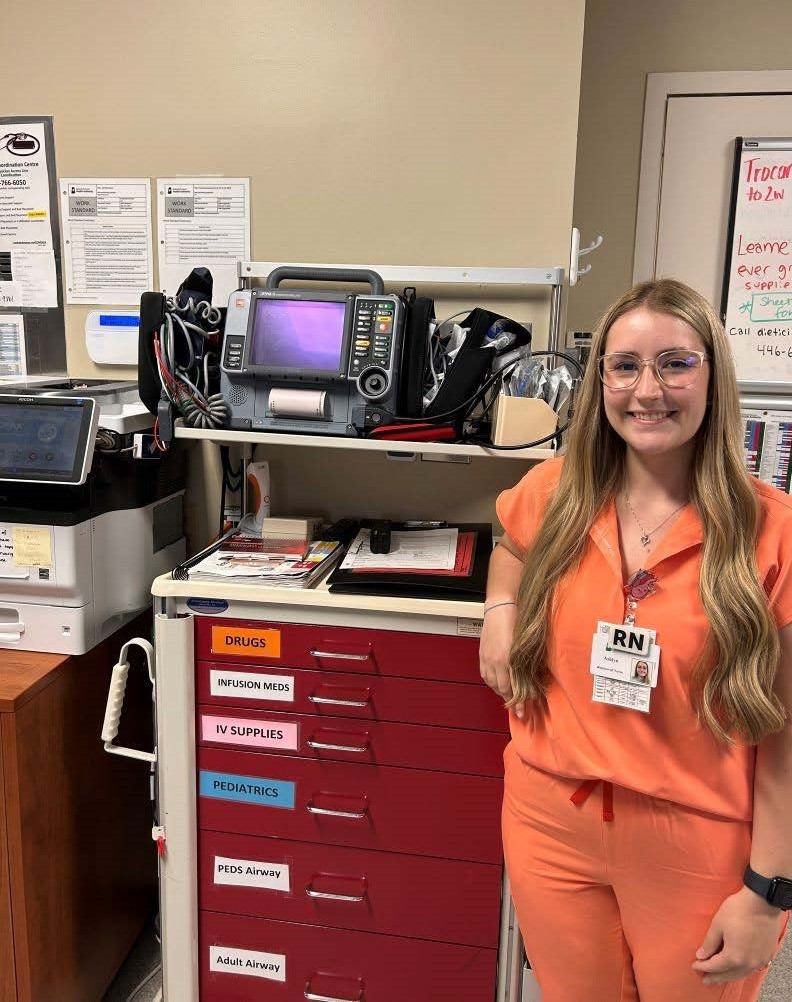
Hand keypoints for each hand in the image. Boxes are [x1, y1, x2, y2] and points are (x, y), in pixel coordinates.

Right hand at [479, 603, 523, 717]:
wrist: (501, 606)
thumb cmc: (518, 621)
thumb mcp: (526, 645)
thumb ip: (527, 663)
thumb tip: (532, 679)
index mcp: (507, 660)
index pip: (513, 688)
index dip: (519, 702)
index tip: (524, 712)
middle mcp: (495, 661)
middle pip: (502, 688)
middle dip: (510, 701)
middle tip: (519, 710)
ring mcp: (487, 657)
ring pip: (492, 683)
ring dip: (500, 692)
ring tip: (508, 698)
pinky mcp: (483, 653)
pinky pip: (485, 674)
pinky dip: (492, 682)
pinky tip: (497, 683)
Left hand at [691, 886, 782, 985]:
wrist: (762, 902)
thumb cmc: (738, 911)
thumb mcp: (718, 925)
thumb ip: (709, 943)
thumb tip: (701, 955)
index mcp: (734, 957)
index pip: (715, 966)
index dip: (703, 967)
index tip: (694, 966)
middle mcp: (748, 964)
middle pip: (729, 974)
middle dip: (715, 977)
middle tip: (705, 979)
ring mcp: (760, 961)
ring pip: (741, 974)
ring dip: (729, 976)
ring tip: (719, 978)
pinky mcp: (767, 955)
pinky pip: (752, 969)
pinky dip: (741, 970)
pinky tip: (737, 969)